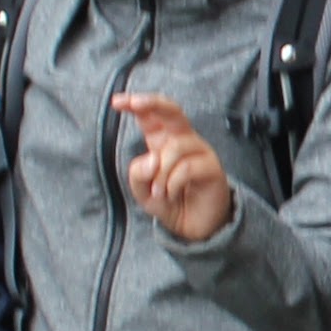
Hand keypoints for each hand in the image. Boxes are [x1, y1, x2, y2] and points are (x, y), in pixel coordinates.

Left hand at [115, 91, 232, 241]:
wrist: (193, 228)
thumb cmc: (169, 203)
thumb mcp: (142, 191)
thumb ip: (138, 173)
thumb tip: (153, 159)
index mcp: (164, 142)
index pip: (152, 116)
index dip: (136, 105)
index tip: (117, 102)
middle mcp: (183, 141)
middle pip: (173, 111)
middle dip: (153, 103)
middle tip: (135, 104)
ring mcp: (200, 152)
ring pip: (176, 147)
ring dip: (161, 174)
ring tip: (160, 193)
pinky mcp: (212, 167)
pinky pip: (187, 167)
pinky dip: (172, 183)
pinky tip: (171, 195)